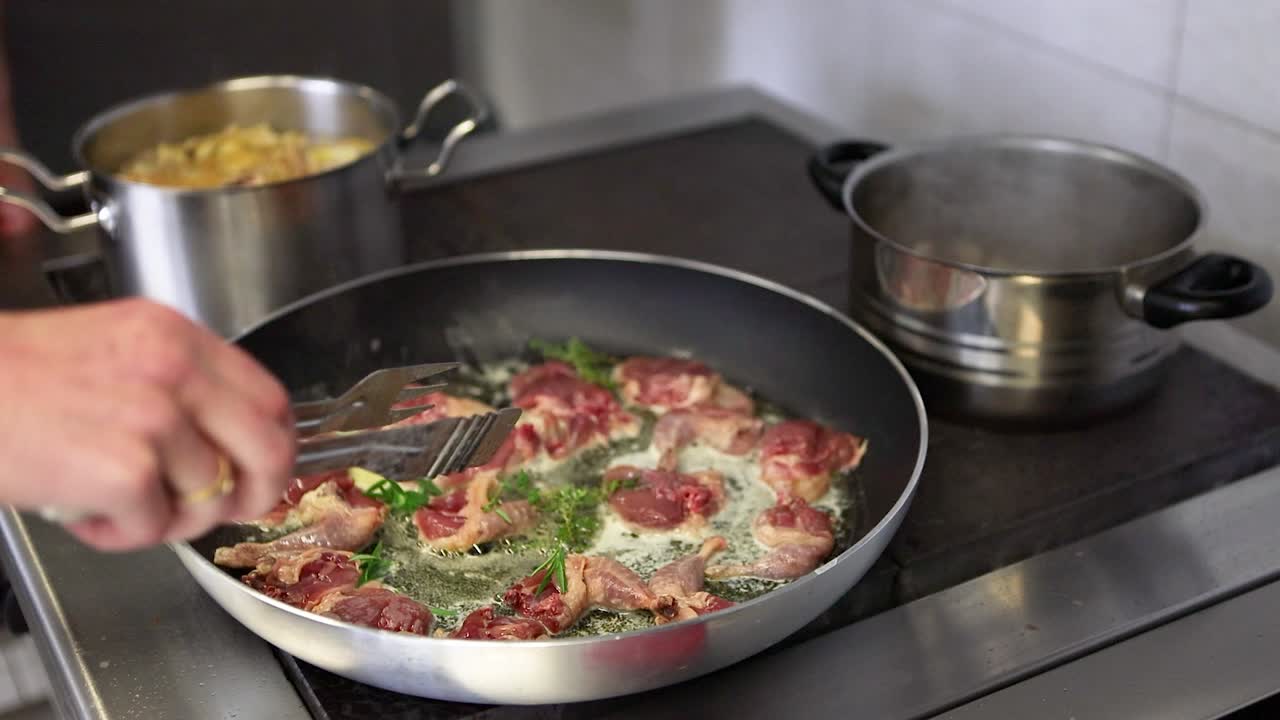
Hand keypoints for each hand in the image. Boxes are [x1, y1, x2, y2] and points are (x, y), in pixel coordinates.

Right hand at [0, 298, 296, 550]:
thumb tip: (228, 443)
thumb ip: (175, 385)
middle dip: (254, 493)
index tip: (261, 470)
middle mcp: (174, 369)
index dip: (275, 445)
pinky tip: (80, 511)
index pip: (270, 397)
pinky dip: (119, 535)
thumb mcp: (109, 351)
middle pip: (269, 447)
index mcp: (175, 336)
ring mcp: (154, 418)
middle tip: (219, 509)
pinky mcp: (125, 468)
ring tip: (106, 498)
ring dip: (163, 518)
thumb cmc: (10, 379)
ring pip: (208, 497)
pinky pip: (155, 526)